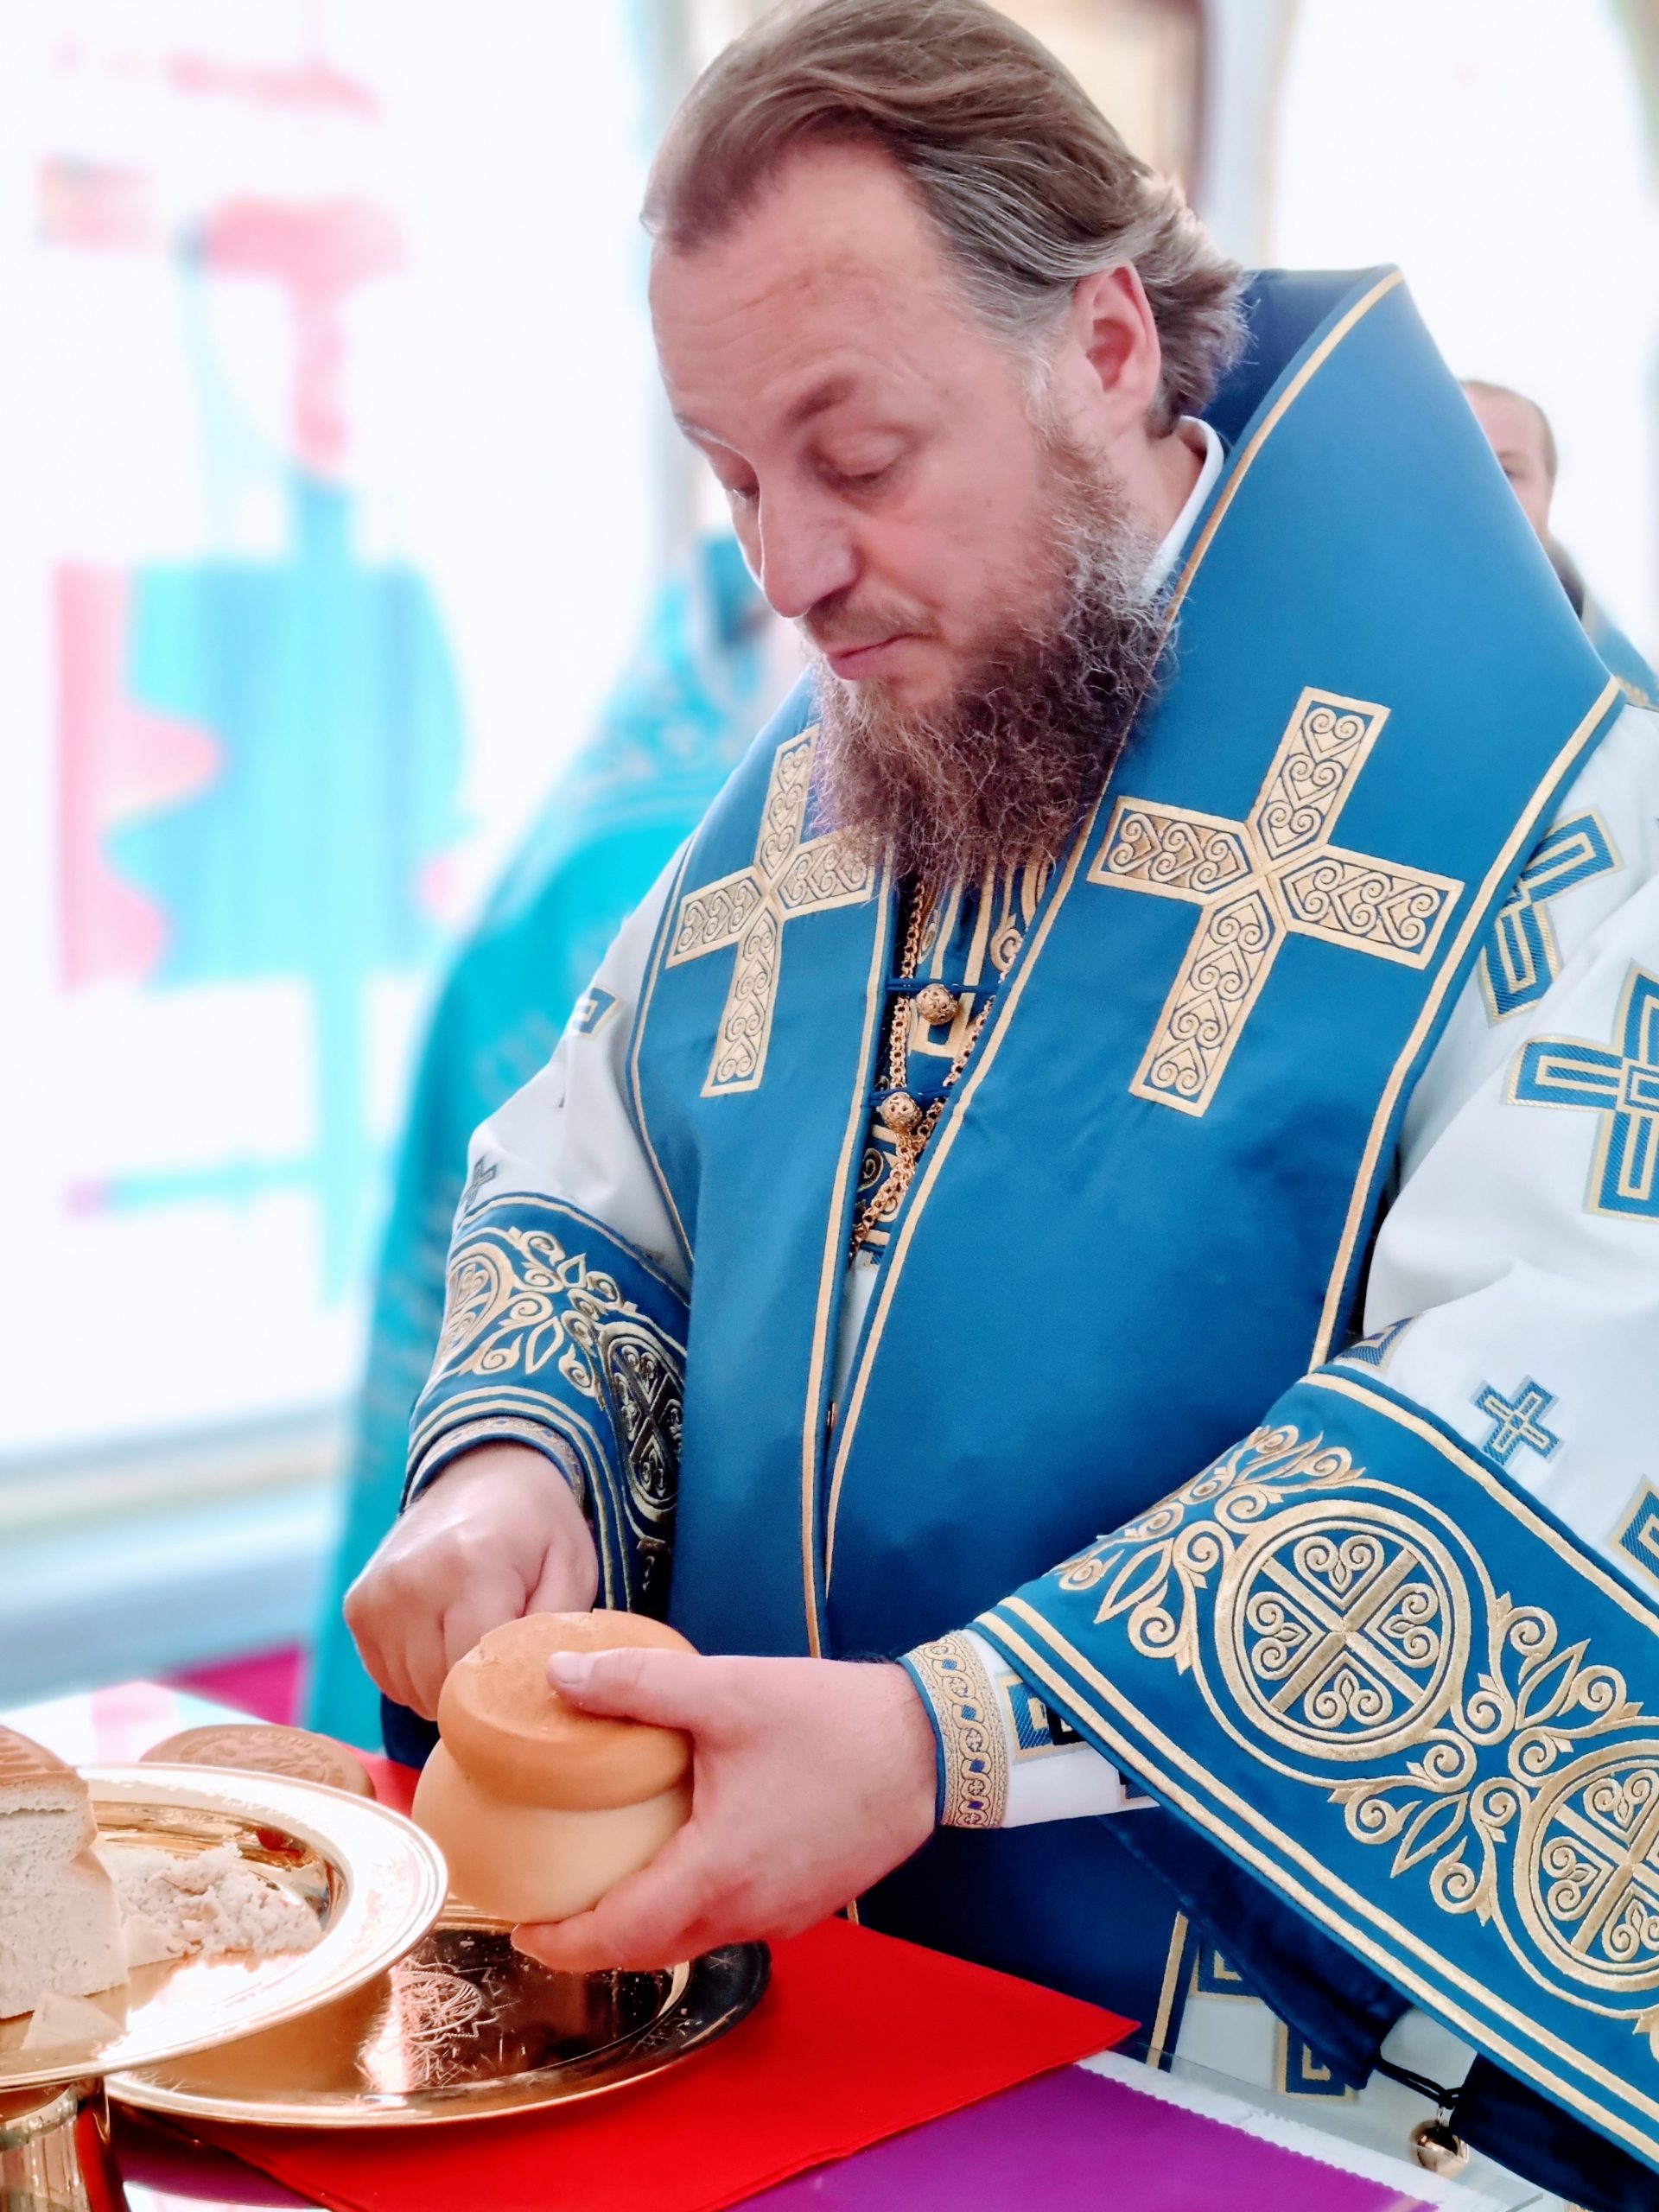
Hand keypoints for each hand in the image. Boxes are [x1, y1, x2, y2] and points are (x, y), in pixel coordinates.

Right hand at [344, 1442, 597, 1719]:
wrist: (484, 1472)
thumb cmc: (538, 1526)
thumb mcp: (572, 1569)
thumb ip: (556, 1634)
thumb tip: (537, 1692)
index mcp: (471, 1567)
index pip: (478, 1674)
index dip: (508, 1692)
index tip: (530, 1679)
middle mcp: (411, 1581)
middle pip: (442, 1690)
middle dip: (480, 1693)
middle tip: (508, 1656)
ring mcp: (376, 1596)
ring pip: (413, 1693)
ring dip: (448, 1687)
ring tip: (477, 1639)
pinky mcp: (358, 1608)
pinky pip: (390, 1679)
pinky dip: (421, 1676)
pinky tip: (446, 1637)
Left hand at [511, 1651, 936, 1971]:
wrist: (930, 1745)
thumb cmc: (831, 1721)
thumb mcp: (725, 1691)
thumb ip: (637, 1685)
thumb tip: (560, 1678)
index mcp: (716, 1874)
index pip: (618, 1935)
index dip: (561, 1940)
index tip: (520, 1925)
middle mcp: (747, 1912)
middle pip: (651, 1948)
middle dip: (594, 1940)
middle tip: (551, 1909)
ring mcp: (783, 1914)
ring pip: (693, 1938)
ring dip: (644, 1926)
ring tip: (605, 1884)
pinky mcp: (808, 1902)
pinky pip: (732, 1920)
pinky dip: (691, 1910)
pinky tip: (682, 1862)